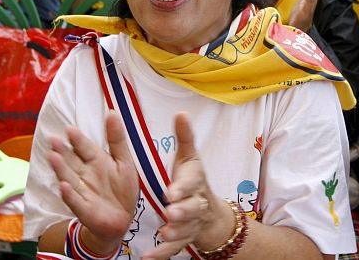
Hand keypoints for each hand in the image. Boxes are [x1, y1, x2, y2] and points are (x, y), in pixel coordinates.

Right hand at [47, 115, 139, 254]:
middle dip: (62, 151)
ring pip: (69, 178)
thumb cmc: (122, 188)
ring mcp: (82, 192)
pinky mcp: (84, 209)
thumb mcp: (124, 161)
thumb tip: (111, 111)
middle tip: (52, 139)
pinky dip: (69, 194)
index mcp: (95, 161)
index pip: (85, 147)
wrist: (122, 218)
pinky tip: (63, 186)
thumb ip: (117, 139)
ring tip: (52, 157)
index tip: (70, 129)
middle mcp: (85, 175)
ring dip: (60, 168)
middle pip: (71, 161)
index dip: (78, 139)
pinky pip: (75, 201)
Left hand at [143, 114, 226, 259]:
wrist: (211, 214)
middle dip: (181, 211)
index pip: (191, 184)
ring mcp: (190, 224)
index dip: (182, 188)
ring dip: (174, 233)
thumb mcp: (190, 157)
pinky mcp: (183, 240)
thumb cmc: (194, 180)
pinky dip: (161, 255)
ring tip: (163, 233)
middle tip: (170, 213)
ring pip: (184, 230)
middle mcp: (195, 204)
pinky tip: (147, 258)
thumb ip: (185, 137)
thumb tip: (181, 112)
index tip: (171, 191)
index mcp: (195, 182)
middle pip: (191, 209)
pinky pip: (173, 250)